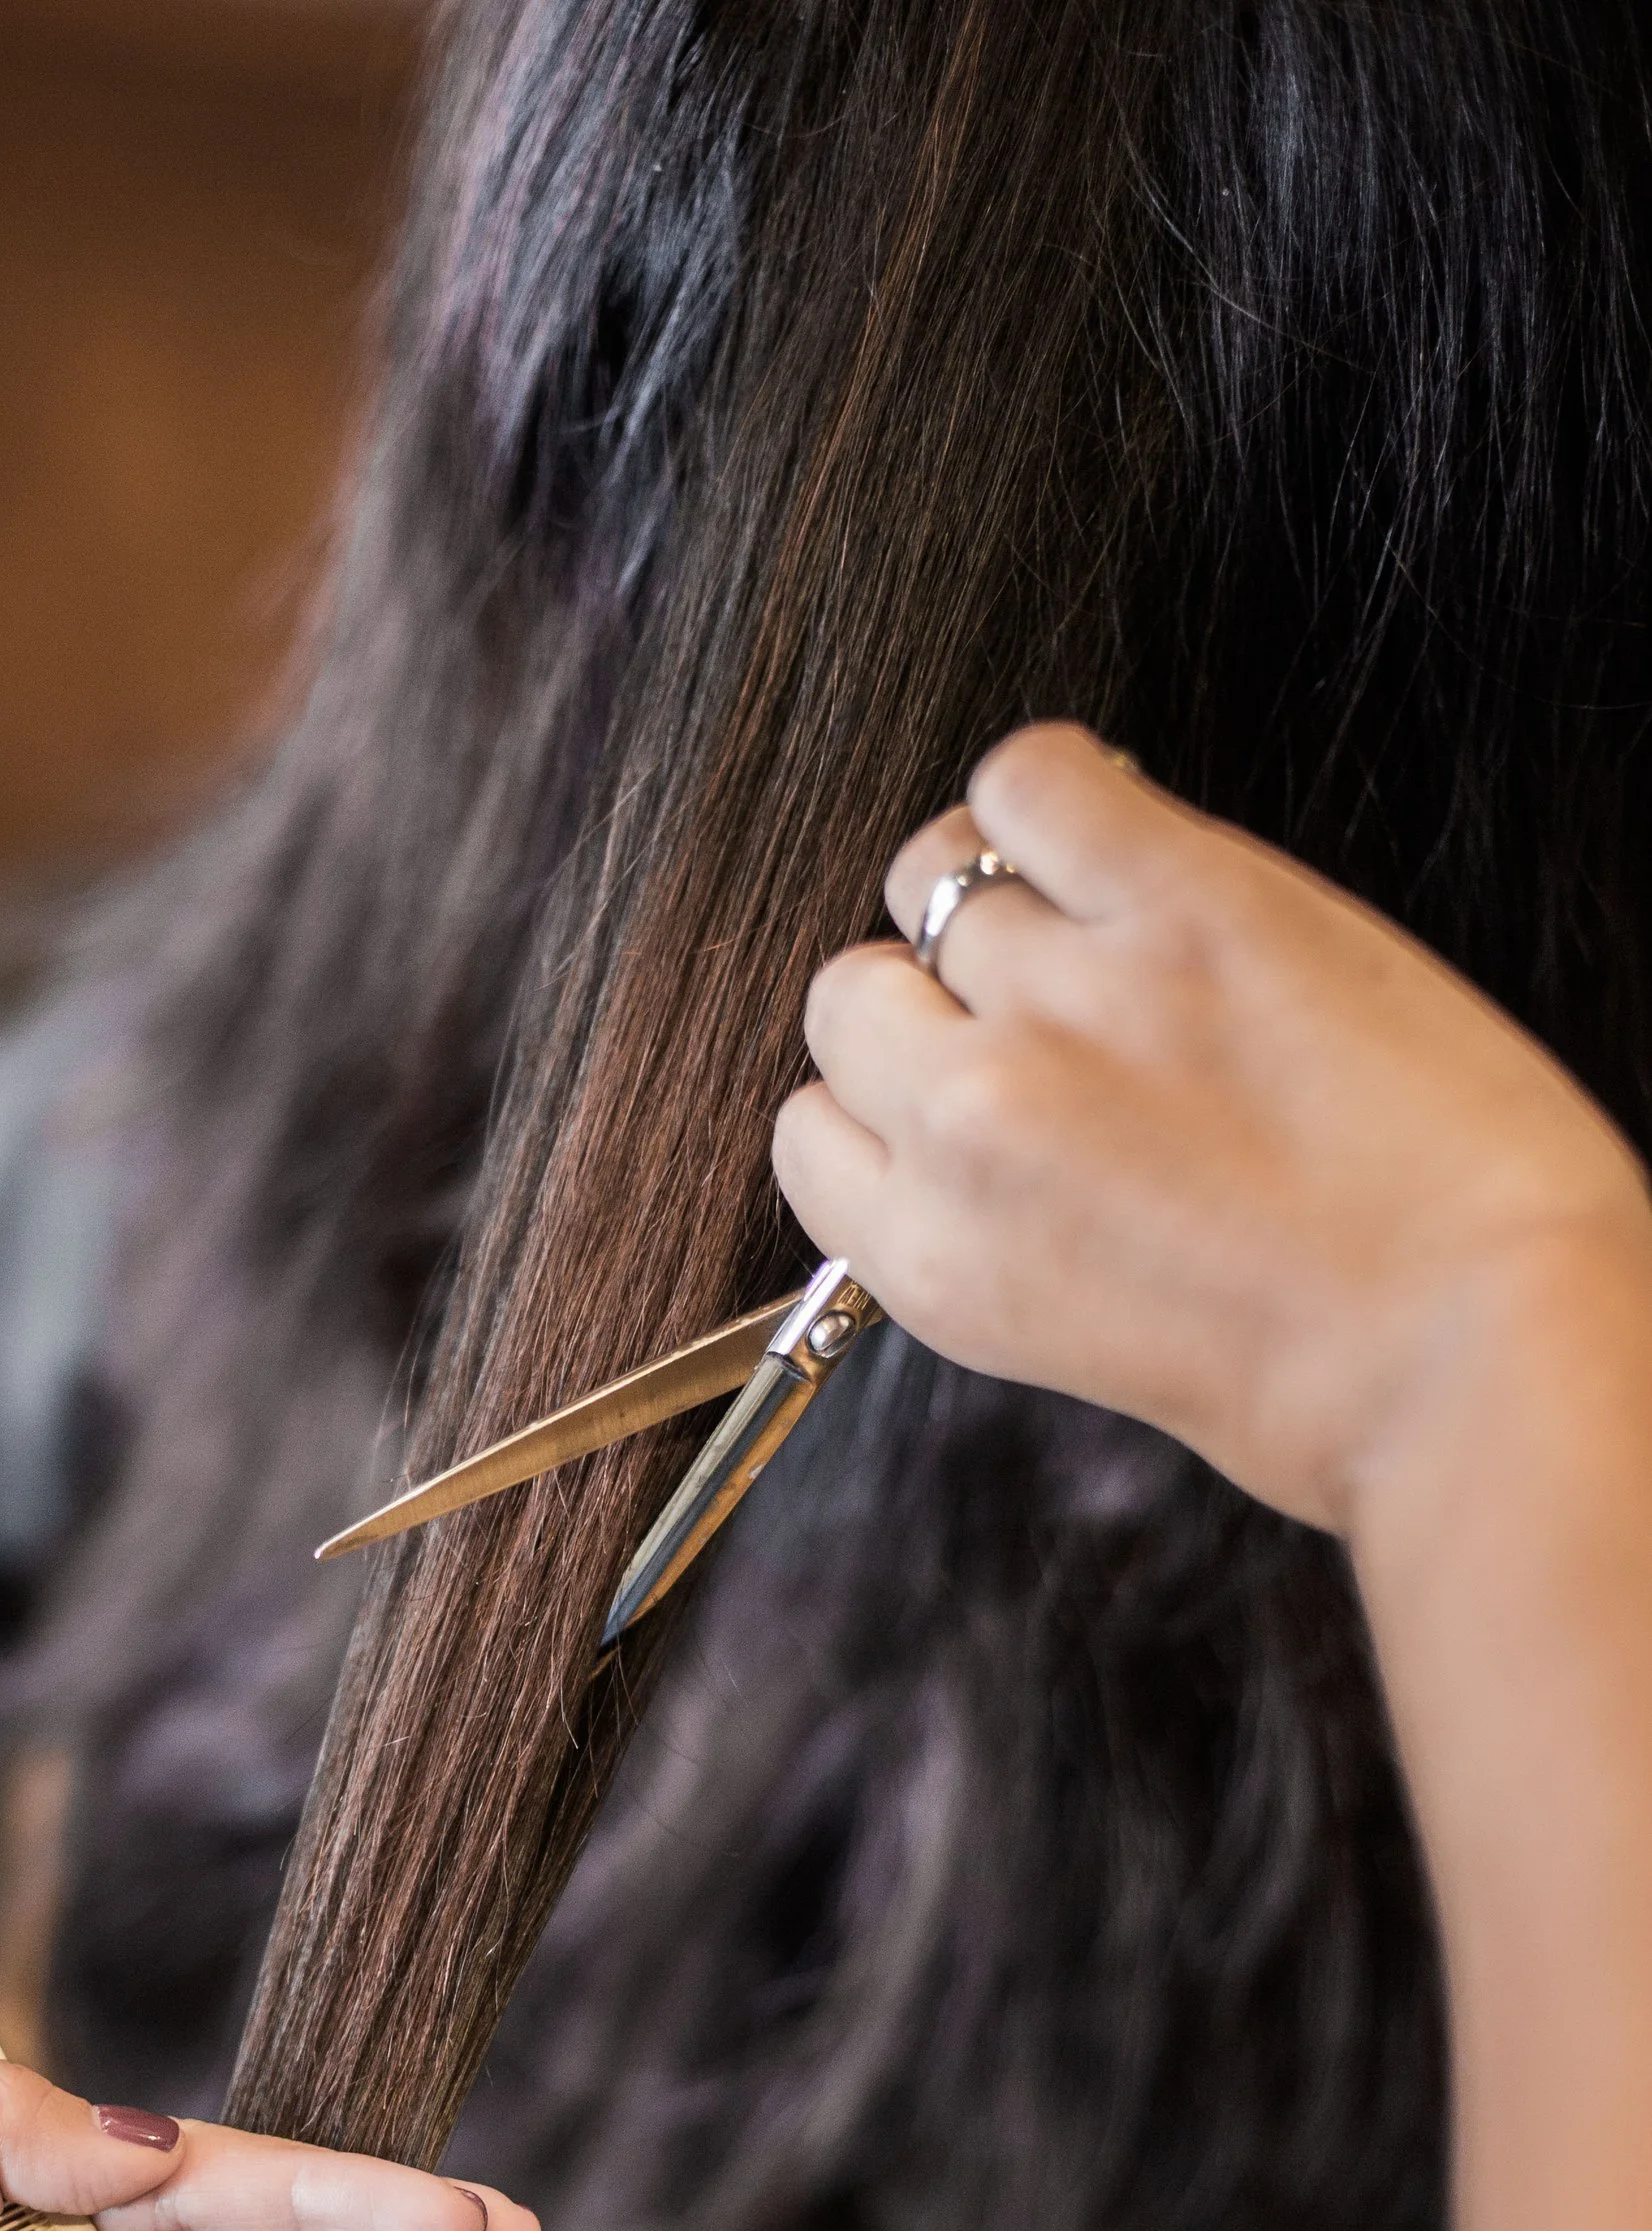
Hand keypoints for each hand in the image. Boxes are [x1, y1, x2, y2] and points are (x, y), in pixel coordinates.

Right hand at [772, 723, 1651, 1530]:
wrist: (1487, 1344)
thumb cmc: (1332, 1382)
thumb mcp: (1101, 1353)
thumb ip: (1008, 1241)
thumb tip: (993, 1155)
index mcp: (936, 1262)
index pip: (813, 1130)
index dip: (887, 1102)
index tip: (949, 1094)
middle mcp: (971, 1125)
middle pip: (851, 995)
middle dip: (932, 1002)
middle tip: (1035, 1018)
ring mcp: (1068, 1000)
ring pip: (930, 879)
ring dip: (997, 895)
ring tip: (1088, 923)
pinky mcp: (1180, 897)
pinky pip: (1036, 778)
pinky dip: (1057, 794)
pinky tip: (1120, 843)